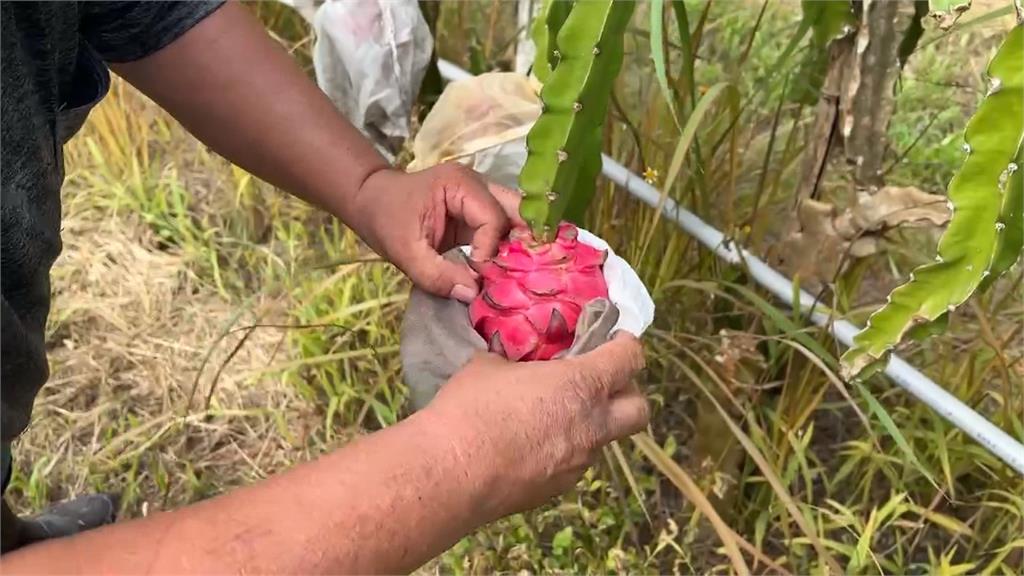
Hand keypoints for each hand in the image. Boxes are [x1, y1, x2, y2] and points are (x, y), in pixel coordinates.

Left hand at [352, 163, 522, 301]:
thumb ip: (437, 275)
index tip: (480, 277)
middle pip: (517, 210)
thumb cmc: (385, 219)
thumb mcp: (405, 252)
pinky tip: (511, 270)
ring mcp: (481, 197)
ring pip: (516, 218)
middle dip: (523, 242)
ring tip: (523, 274)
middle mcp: (478, 185)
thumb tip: (473, 293)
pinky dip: (509, 248)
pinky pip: (504, 229)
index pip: (493, 218)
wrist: (372, 202)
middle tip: (527, 273)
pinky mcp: (479, 213)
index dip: (490, 250)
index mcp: (459, 185)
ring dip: (520, 246)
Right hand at [419, 334, 648, 520]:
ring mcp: (579, 461)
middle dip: (627, 391)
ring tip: (553, 412)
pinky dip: (564, 447)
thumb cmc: (470, 408)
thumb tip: (508, 356)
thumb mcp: (489, 365)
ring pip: (605, 437)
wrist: (450, 473)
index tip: (613, 338)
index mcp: (582, 385)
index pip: (630, 358)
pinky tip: (530, 443)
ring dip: (591, 421)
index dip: (626, 344)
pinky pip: (575, 461)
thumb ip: (513, 358)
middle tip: (600, 381)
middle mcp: (592, 425)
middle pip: (639, 409)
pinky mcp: (559, 487)